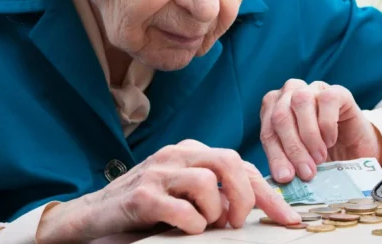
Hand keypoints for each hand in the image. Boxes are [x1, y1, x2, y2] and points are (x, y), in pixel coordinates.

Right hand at [36, 140, 300, 242]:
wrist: (92, 216)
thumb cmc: (144, 208)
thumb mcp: (183, 193)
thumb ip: (214, 191)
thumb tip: (254, 207)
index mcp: (190, 152)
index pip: (239, 162)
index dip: (268, 191)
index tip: (289, 217)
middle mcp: (175, 155)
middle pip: (228, 161)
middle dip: (245, 196)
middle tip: (239, 222)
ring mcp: (157, 173)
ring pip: (207, 182)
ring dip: (216, 211)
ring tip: (208, 225)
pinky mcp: (141, 196)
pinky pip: (182, 209)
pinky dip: (193, 225)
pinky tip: (186, 230)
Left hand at [260, 79, 381, 182]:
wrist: (354, 149)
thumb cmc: (322, 154)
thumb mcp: (300, 160)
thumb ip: (288, 163)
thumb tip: (282, 177)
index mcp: (273, 108)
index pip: (268, 131)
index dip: (275, 155)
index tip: (285, 177)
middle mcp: (289, 93)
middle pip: (281, 116)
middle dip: (293, 148)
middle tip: (306, 172)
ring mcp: (312, 88)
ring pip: (300, 102)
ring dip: (309, 135)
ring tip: (319, 158)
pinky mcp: (336, 91)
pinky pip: (326, 100)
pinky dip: (327, 124)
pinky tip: (330, 141)